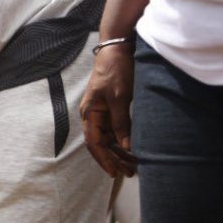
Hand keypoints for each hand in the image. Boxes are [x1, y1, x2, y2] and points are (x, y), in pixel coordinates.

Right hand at [81, 43, 137, 176]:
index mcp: (89, 114)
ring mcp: (101, 113)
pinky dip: (123, 141)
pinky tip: (132, 149)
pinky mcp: (111, 109)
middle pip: (101, 144)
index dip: (103, 159)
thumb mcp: (119, 97)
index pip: (94, 143)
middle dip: (113, 159)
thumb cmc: (115, 71)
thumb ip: (121, 122)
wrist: (117, 50)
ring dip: (119, 152)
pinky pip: (115, 130)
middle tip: (128, 173)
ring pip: (108, 139)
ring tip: (133, 165)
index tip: (114, 172)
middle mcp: (92, 116)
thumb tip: (126, 145)